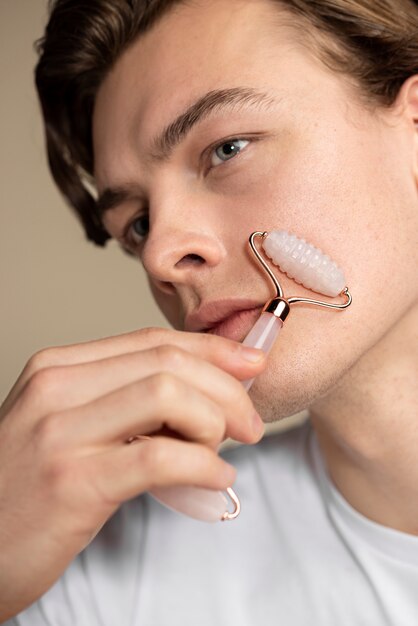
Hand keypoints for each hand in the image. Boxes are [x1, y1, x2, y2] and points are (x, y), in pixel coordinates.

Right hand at [0, 327, 264, 618]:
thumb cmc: (26, 487)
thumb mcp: (66, 425)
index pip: (153, 341)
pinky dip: (203, 465)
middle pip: (168, 362)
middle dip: (226, 388)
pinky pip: (161, 458)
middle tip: (249, 423)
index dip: (212, 349)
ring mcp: (62, 434)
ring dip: (215, 423)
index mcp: (59, 368)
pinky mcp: (73, 484)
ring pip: (168, 396)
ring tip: (223, 451)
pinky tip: (215, 478)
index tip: (251, 364)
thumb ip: (122, 402)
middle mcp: (57, 389)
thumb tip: (200, 392)